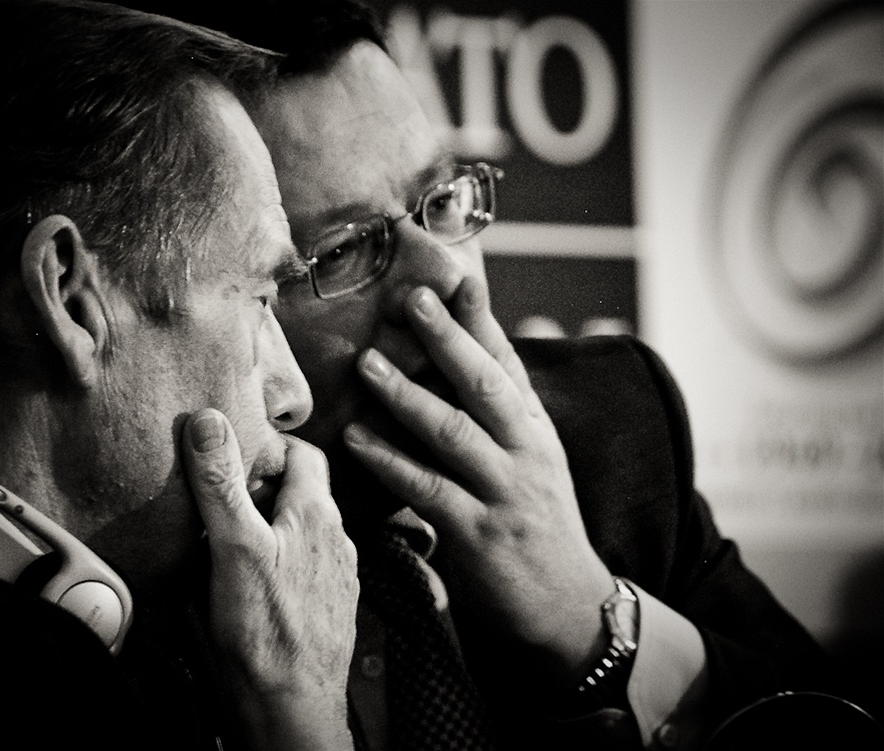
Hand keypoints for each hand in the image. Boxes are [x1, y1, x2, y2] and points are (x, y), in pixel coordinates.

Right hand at [182, 408, 357, 749]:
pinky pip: (303, 565)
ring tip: (232, 533)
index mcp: (316, 513)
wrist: (292, 707)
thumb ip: (222, 483)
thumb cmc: (267, 630)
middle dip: (264, 485)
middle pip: (302, 491)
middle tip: (222, 493)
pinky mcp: (326, 605)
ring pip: (303, 529)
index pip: (303, 452)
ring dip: (273, 523)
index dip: (268, 445)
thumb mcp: (235, 545)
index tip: (234, 452)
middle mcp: (335, 538)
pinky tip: (254, 576)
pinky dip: (280, 558)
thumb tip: (208, 421)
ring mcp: (335, 574)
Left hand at [343, 279, 612, 679]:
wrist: (568, 604)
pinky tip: (357, 439)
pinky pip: (428, 490)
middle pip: (484, 384)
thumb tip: (471, 353)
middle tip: (409, 299)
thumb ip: (501, 410)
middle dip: (447, 338)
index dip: (480, 319)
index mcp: (535, 428)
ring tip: (368, 364)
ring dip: (407, 396)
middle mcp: (525, 451)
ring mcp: (504, 492)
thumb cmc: (537, 521)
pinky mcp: (479, 534)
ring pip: (454, 433)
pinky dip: (390, 462)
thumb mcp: (532, 458)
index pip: (507, 362)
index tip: (454, 277)